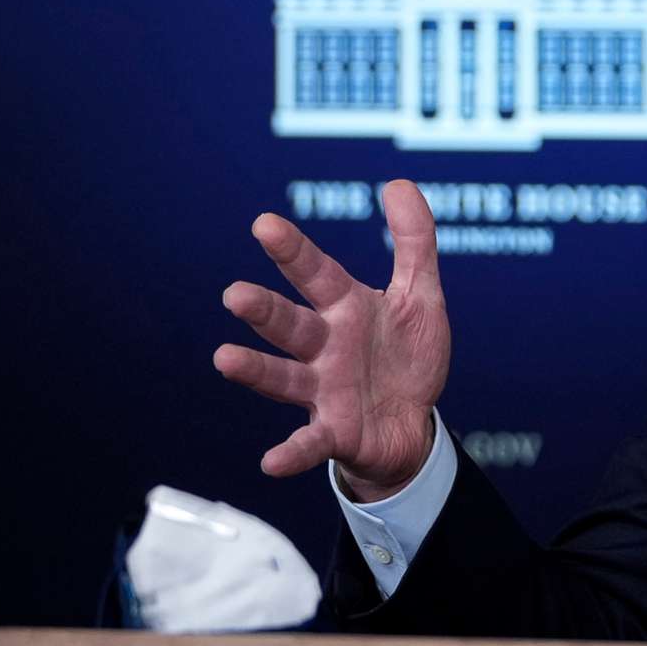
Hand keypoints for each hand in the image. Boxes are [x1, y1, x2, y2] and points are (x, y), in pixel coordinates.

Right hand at [214, 180, 450, 499]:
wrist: (414, 424)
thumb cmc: (407, 355)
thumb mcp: (421, 295)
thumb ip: (413, 241)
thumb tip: (397, 183)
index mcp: (346, 309)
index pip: (317, 274)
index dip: (293, 251)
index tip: (265, 225)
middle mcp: (326, 347)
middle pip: (291, 324)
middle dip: (265, 310)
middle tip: (235, 295)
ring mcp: (324, 391)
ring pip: (284, 377)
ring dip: (255, 370)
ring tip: (224, 359)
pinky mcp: (335, 432)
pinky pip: (310, 443)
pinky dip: (292, 452)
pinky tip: (270, 462)